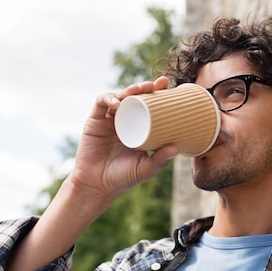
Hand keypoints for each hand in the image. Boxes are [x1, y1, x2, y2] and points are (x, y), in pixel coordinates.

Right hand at [70, 76, 178, 199]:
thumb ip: (160, 160)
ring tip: (139, 90)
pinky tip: (116, 103)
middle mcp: (125, 120)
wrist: (97, 186)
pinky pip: (101, 103)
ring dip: (129, 90)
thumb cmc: (123, 177)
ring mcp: (109, 119)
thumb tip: (176, 148)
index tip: (168, 86)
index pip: (150, 106)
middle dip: (146, 87)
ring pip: (119, 96)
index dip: (158, 94)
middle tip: (156, 84)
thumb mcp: (146, 168)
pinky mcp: (95, 120)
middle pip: (136, 97)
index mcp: (139, 128)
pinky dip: (109, 98)